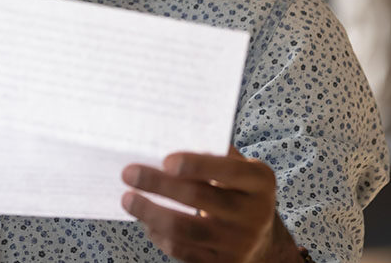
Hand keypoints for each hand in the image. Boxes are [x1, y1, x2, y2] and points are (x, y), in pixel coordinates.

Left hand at [120, 146, 297, 262]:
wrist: (263, 241)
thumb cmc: (238, 191)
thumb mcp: (240, 169)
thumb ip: (213, 154)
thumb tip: (167, 138)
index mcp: (259, 181)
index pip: (228, 170)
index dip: (196, 165)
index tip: (165, 160)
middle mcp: (254, 214)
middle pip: (199, 198)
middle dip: (159, 184)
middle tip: (128, 173)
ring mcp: (239, 243)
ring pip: (187, 229)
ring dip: (151, 213)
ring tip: (127, 199)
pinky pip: (184, 251)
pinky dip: (160, 236)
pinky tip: (146, 221)